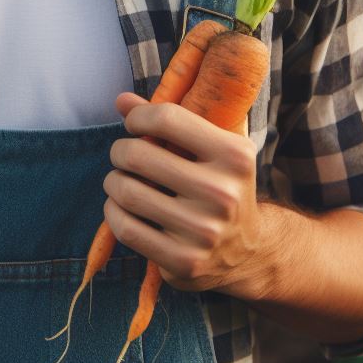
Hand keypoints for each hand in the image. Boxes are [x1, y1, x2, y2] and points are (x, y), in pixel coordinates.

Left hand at [102, 92, 270, 298]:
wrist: (249, 250)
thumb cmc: (220, 183)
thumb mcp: (210, 146)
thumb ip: (168, 118)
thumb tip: (121, 100)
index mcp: (234, 155)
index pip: (167, 118)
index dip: (138, 116)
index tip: (133, 124)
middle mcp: (222, 193)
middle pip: (138, 155)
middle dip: (120, 150)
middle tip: (123, 155)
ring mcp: (203, 231)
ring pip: (126, 192)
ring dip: (113, 181)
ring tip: (120, 180)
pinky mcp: (184, 261)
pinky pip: (126, 228)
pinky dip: (113, 212)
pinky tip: (120, 207)